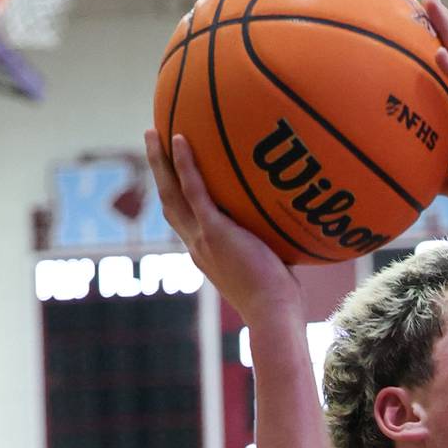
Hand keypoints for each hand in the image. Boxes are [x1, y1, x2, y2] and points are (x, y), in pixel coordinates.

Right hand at [144, 130, 300, 321]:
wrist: (272, 315)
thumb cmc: (280, 302)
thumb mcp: (274, 268)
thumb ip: (273, 245)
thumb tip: (294, 225)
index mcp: (207, 254)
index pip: (186, 221)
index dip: (178, 197)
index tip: (174, 177)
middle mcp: (197, 246)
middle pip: (169, 202)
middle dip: (159, 171)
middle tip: (153, 142)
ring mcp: (202, 239)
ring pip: (171, 193)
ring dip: (160, 162)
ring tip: (153, 132)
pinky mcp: (214, 233)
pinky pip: (194, 191)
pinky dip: (185, 165)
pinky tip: (181, 138)